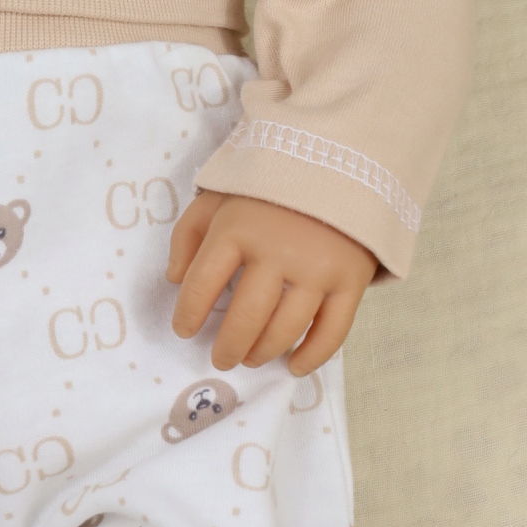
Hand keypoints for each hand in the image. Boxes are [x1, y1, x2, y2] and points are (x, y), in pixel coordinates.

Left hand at [166, 190, 377, 374]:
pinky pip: (332, 331)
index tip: (184, 330)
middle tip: (220, 358)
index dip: (188, 315)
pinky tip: (294, 366)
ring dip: (263, 352)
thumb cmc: (269, 183)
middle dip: (228, 346)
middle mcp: (277, 252)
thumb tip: (175, 280)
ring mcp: (317, 268)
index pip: (202, 286)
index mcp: (237, 229)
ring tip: (250, 358)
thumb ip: (189, 234)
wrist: (340, 160)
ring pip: (285, 329)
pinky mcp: (351, 279)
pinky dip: (313, 356)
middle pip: (246, 317)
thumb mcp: (218, 196)